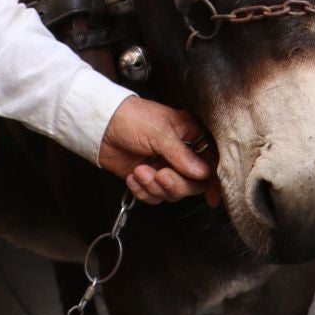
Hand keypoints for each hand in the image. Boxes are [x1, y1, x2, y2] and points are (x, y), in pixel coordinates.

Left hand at [97, 95, 214, 204]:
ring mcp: (164, 167)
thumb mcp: (159, 132)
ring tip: (141, 171)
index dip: (213, 180)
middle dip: (176, 184)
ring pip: (173, 193)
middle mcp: (180, 154)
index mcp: (190, 135)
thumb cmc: (132, 117)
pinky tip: (133, 175)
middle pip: (193, 183)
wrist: (101, 126)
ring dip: (154, 187)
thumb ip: (182, 155)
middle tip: (161, 175)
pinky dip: (142, 190)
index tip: (211, 195)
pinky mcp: (148, 179)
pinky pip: (153, 197)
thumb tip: (203, 173)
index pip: (211, 161)